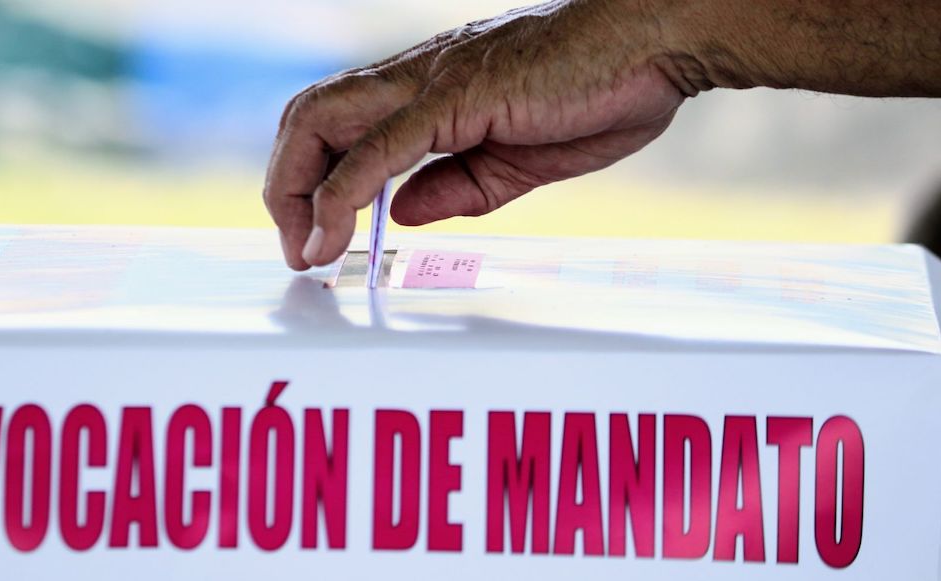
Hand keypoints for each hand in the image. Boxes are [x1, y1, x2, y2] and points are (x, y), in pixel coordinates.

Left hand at [264, 0, 687, 269]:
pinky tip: (332, 236)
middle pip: (308, 116)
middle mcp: (414, 80)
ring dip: (296, 189)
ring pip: (322, 119)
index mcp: (427, 94)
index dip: (308, 182)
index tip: (312, 238)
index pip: (335, 126)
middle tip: (297, 248)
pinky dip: (342, 193)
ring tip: (304, 248)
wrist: (656, 44)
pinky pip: (379, 147)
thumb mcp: (513, 165)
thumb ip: (454, 187)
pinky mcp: (456, 96)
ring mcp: (431, 82)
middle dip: (284, 186)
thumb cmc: (601, 90)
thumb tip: (400, 211)